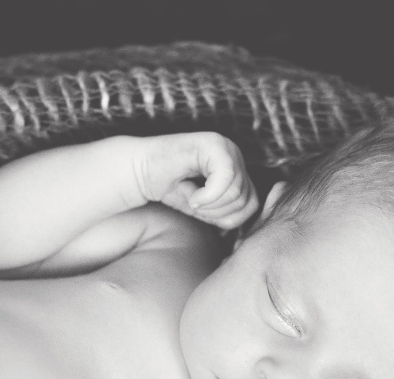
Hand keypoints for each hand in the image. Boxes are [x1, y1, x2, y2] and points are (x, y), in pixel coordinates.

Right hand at [135, 132, 257, 229]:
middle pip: (244, 198)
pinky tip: (192, 195)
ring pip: (236, 191)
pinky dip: (207, 196)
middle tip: (194, 205)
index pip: (251, 203)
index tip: (203, 212)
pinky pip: (225, 179)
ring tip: (192, 198)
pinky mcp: (214, 144)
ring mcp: (226, 147)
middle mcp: (235, 154)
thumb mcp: (206, 208)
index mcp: (237, 169)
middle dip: (217, 212)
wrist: (141, 172)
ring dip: (210, 205)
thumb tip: (247, 219)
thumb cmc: (171, 188)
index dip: (227, 217)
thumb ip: (228, 213)